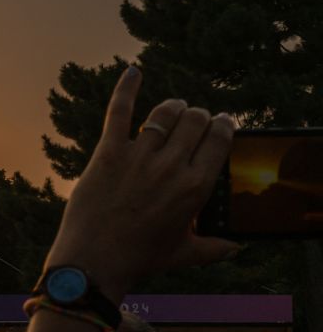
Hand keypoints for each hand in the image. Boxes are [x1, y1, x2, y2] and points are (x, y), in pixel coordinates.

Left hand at [45, 66, 237, 301]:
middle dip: (199, 116)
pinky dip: (126, 88)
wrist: (94, 260)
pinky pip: (119, 111)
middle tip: (194, 119)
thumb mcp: (184, 254)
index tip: (222, 122)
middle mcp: (171, 166)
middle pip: (195, 121)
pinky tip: (133, 71)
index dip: (223, 125)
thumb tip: (237, 247)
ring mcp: (139, 156)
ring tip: (174, 108)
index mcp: (196, 187)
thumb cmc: (140, 258)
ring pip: (164, 113)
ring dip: (173, 107)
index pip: (220, 140)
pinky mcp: (108, 152)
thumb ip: (215, 247)